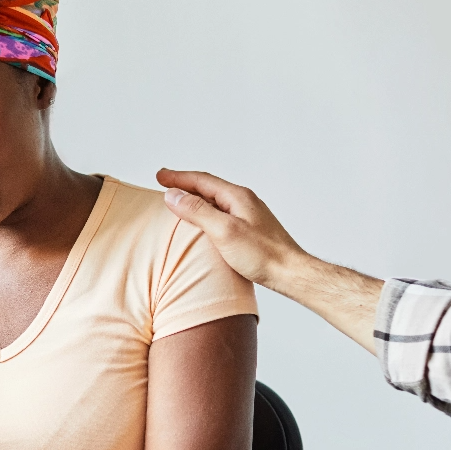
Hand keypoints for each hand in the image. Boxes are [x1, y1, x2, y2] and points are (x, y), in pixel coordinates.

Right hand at [156, 169, 308, 292]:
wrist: (291, 273)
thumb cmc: (262, 255)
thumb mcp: (223, 231)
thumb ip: (197, 211)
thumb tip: (173, 195)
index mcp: (237, 197)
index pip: (201, 180)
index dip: (178, 178)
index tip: (160, 176)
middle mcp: (243, 201)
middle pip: (208, 187)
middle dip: (184, 184)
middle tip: (164, 182)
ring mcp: (248, 215)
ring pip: (215, 200)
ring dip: (194, 197)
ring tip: (179, 198)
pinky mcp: (249, 229)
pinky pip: (221, 213)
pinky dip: (205, 211)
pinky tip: (202, 221)